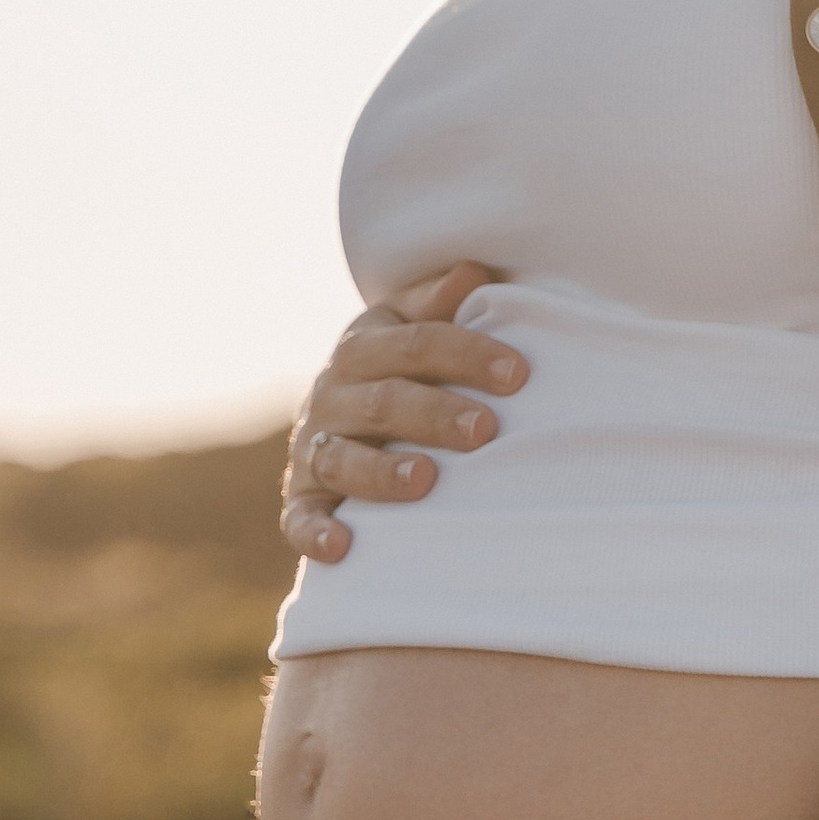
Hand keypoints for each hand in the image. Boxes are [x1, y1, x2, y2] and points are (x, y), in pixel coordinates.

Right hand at [281, 260, 522, 562]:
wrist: (343, 417)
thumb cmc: (404, 369)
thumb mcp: (414, 327)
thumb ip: (439, 303)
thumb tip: (474, 272)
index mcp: (365, 346)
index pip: (417, 342)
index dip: (466, 354)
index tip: (518, 374)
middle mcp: (332, 393)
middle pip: (384, 400)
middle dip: (435, 414)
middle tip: (485, 429)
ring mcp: (313, 447)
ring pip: (343, 458)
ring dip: (382, 470)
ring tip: (426, 479)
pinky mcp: (302, 497)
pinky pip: (300, 518)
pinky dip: (315, 533)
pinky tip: (343, 547)